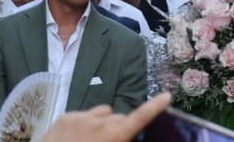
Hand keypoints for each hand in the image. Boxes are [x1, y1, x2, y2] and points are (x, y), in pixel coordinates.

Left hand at [42, 92, 170, 141]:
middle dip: (118, 127)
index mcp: (114, 136)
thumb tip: (127, 134)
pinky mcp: (66, 116)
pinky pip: (84, 114)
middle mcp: (101, 123)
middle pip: (120, 118)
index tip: (167, 96)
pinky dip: (83, 123)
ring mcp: (82, 117)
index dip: (154, 107)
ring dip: (101, 123)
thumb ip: (120, 140)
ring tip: (89, 140)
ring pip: (103, 113)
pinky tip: (74, 137)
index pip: (139, 118)